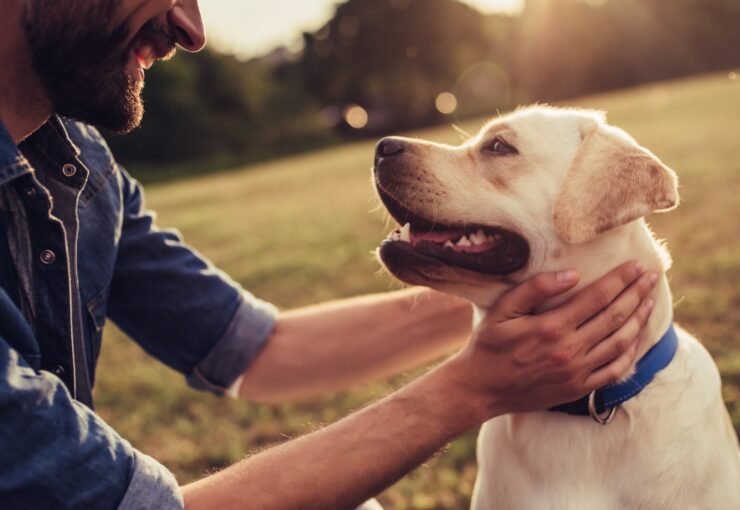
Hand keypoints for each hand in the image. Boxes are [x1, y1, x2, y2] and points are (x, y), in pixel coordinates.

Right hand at [441, 261, 656, 419]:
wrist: (481, 388)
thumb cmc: (489, 345)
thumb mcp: (503, 310)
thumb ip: (535, 289)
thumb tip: (572, 274)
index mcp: (552, 327)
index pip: (598, 297)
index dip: (620, 279)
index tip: (636, 265)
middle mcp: (569, 350)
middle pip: (615, 317)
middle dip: (636, 294)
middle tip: (651, 277)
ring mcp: (577, 372)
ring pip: (620, 342)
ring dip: (639, 319)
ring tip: (650, 301)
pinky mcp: (578, 388)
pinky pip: (614, 370)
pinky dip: (631, 352)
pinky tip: (636, 337)